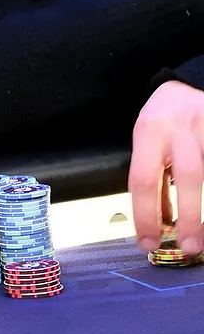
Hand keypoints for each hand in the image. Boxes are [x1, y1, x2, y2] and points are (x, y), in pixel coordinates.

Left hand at [130, 80, 203, 252]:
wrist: (185, 86)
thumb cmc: (161, 121)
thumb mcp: (147, 142)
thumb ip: (153, 178)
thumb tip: (161, 222)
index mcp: (149, 133)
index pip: (142, 180)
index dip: (144, 215)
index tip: (148, 243)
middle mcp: (181, 130)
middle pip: (189, 177)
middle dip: (190, 216)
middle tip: (190, 247)